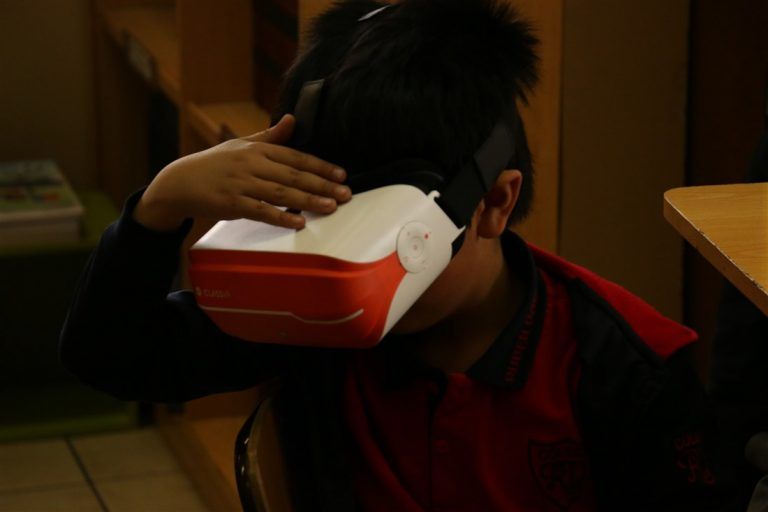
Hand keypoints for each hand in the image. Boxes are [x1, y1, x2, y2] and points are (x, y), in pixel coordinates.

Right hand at [133, 114, 350, 230]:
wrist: (180, 182)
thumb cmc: (215, 164)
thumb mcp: (242, 145)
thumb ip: (270, 136)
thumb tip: (292, 119)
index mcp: (257, 149)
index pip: (295, 157)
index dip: (320, 166)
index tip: (341, 174)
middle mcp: (251, 164)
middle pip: (293, 175)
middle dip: (322, 185)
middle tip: (345, 193)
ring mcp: (241, 184)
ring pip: (281, 193)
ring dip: (308, 200)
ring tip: (330, 206)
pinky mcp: (231, 204)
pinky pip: (260, 211)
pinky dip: (281, 217)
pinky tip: (298, 222)